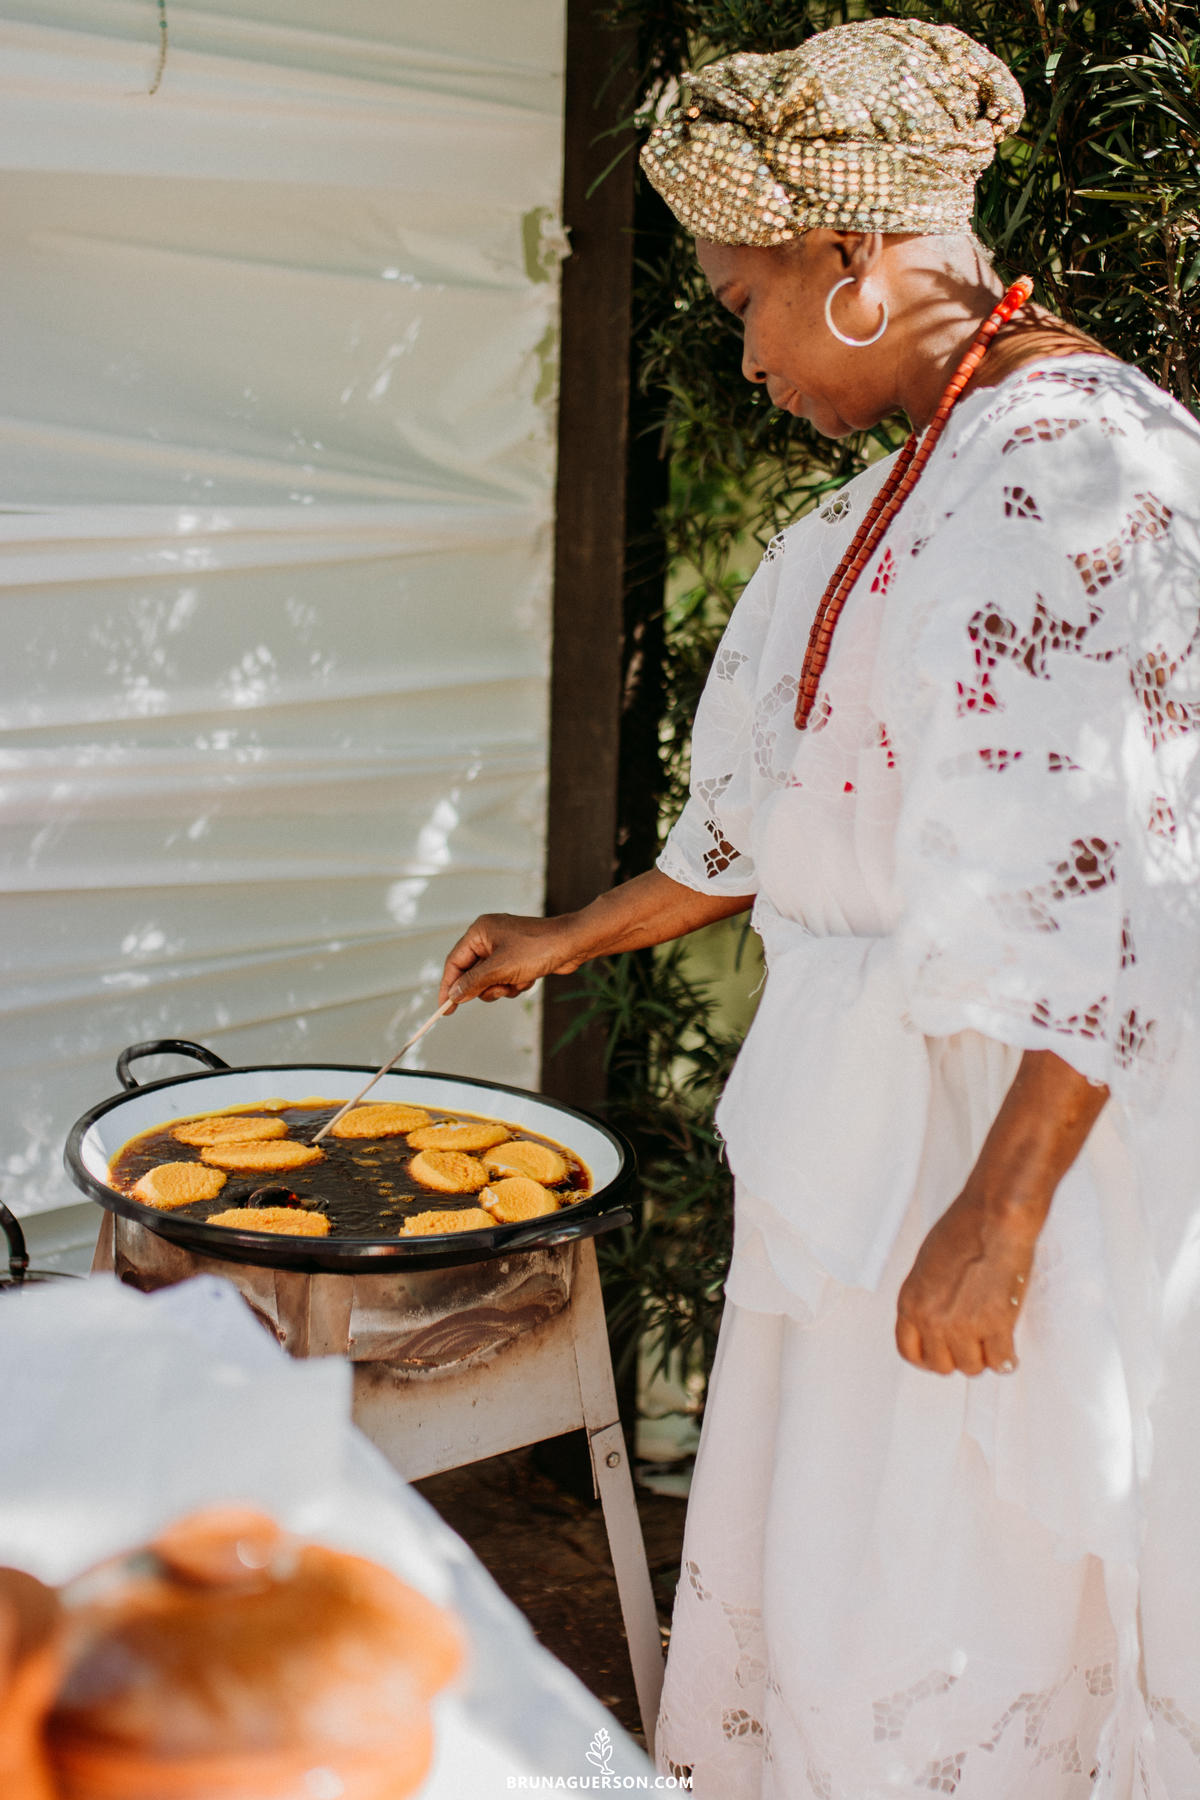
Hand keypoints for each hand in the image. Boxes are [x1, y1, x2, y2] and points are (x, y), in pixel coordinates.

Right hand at [438, 914, 583, 1008]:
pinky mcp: (518, 958)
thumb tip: (453, 995)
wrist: (573, 944)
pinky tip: (529, 979)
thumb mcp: (500, 969)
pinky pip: (506, 979)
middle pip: (472, 973)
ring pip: (490, 980)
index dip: (448, 986)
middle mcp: (489, 937)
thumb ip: (473, 983)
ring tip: (517, 983)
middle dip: (486, 987)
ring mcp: (505, 948)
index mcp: (480, 932)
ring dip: (502, 988)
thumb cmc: (538, 948)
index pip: (454, 961)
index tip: (444, 1009)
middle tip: (499, 990)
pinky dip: (515, 984)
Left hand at [895, 1191, 1035, 1375]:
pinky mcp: (994, 1325)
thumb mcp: (927, 1265)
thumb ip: (928, 1296)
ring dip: (983, 1357)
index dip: (928, 1357)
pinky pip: (1000, 1362)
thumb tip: (939, 1315)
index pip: (909, 1351)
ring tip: (991, 1339)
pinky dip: (1006, 1358)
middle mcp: (932, 1318)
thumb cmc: (964, 1229)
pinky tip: (1008, 1346)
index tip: (940, 1354)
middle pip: (942, 1365)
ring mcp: (963, 1325)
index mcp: (911, 1301)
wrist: (993, 1219)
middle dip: (958, 1357)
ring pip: (972, 1367)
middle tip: (971, 1344)